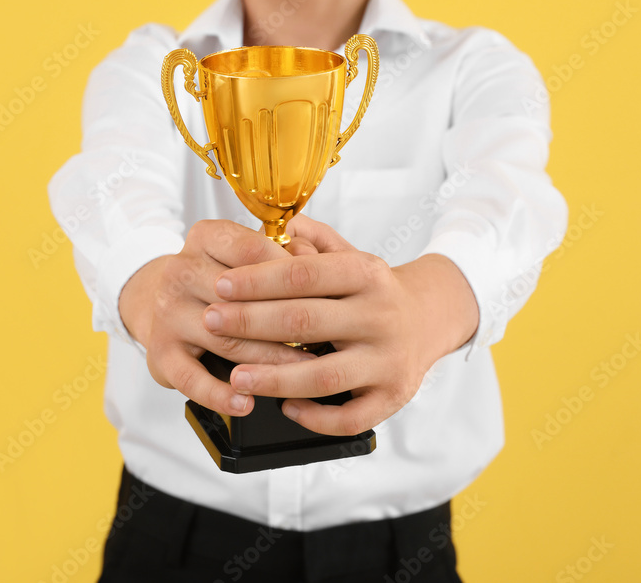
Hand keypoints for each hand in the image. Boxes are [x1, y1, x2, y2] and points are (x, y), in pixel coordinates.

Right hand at [118, 220, 315, 417]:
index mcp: (205, 237)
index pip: (252, 251)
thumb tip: (312, 258)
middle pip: (240, 299)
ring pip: (225, 340)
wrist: (162, 302)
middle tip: (325, 339)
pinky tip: (246, 402)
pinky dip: (221, 395)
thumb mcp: (248, 255)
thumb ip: (284, 253)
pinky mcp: (161, 353)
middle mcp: (180, 271)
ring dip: (267, 361)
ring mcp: (167, 313)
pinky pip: (192, 379)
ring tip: (301, 374)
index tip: (325, 292)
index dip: (291, 273)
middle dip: (287, 322)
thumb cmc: (221, 280)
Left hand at [202, 215, 479, 435]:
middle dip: (251, 322)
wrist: (431, 319)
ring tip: (237, 376)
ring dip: (275, 378)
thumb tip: (286, 224)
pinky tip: (287, 407)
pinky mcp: (393, 396)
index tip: (221, 284)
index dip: (259, 279)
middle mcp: (381, 315)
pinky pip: (351, 416)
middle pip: (307, 321)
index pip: (306, 274)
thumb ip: (317, 241)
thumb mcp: (352, 256)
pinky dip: (317, 416)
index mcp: (368, 274)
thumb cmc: (374, 291)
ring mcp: (389, 359)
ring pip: (325, 375)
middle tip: (210, 321)